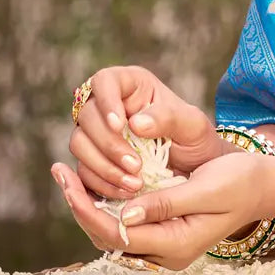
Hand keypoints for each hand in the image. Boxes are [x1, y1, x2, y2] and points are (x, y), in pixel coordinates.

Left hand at [53, 150, 273, 269]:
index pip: (119, 235)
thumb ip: (166, 203)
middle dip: (80, 206)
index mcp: (178, 245)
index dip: (87, 210)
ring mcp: (164, 247)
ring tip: (66, 175)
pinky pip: (124, 227)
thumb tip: (125, 214)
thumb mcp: (206, 188)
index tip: (68, 182)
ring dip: (87, 206)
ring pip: (113, 234)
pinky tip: (90, 184)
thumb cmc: (239, 181)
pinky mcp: (162, 234)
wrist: (262, 186)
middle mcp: (166, 254)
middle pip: (108, 238)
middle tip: (59, 172)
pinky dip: (104, 206)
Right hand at [61, 65, 225, 200]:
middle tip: (136, 165)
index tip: (120, 126)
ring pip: (79, 144)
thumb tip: (135, 124)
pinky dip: (101, 184)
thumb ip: (168, 118)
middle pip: (87, 117)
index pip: (105, 81)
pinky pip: (83, 171)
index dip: (106, 102)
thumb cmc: (195, 138)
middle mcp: (107, 105)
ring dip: (103, 166)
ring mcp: (96, 133)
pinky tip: (125, 192)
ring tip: (134, 183)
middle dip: (109, 144)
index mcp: (130, 85)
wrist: (196, 169)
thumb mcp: (192, 125)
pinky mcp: (93, 160)